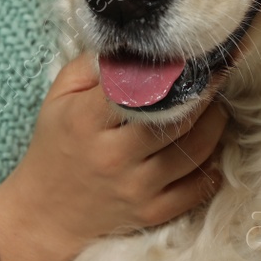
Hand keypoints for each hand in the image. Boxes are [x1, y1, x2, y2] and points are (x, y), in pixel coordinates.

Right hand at [0, 52, 229, 260]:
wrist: (45, 212)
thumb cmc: (56, 144)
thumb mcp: (60, 97)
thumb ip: (94, 66)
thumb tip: (136, 46)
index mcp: (86, 120)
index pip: (140, 87)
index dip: (174, 69)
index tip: (197, 55)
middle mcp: (113, 155)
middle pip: (178, 119)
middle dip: (205, 94)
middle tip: (215, 77)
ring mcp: (135, 188)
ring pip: (195, 151)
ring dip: (215, 125)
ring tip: (215, 109)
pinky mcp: (150, 213)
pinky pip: (198, 188)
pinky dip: (211, 167)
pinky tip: (209, 150)